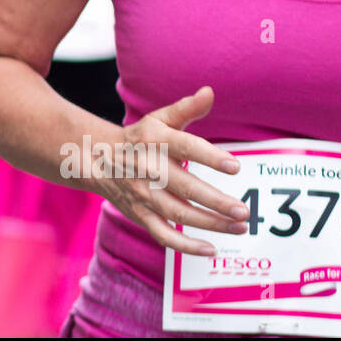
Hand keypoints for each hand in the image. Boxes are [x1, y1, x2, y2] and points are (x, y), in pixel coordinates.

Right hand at [91, 87, 249, 256]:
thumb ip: (187, 108)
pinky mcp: (140, 215)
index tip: (235, 166)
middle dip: (216, 201)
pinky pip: (163, 234)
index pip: (185, 147)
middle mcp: (148, 169)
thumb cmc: (139, 138)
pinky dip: (185, 245)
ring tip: (239, 227)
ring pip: (178, 214)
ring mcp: (143, 195)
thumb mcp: (159, 119)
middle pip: (185, 188)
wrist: (96, 159)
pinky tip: (210, 249)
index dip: (210, 157)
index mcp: (155, 141)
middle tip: (244, 210)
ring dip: (210, 224)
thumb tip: (209, 92)